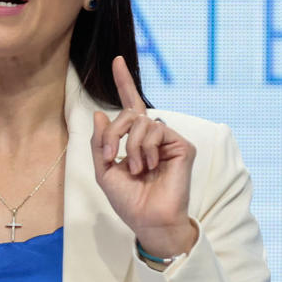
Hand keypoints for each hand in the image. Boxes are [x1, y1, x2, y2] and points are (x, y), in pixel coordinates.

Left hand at [92, 56, 196, 258]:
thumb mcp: (103, 170)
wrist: (148, 220)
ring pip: (142, 122)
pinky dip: (145, 148)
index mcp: (135, 141)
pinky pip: (157, 130)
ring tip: (135, 169)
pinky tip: (149, 166)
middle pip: (129, 114)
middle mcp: (153, 137)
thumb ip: (99, 142)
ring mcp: (169, 140)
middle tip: (109, 156)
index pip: (130, 106)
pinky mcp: (182, 146)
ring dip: (130, 146)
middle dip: (113, 133)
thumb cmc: (128, 201)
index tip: (117, 61)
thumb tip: (99, 113)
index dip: (123, 82)